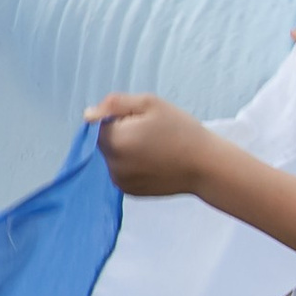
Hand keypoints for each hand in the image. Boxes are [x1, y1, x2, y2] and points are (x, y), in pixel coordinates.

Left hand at [84, 90, 220, 196]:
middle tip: (151, 133)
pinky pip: (122, 172)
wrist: (206, 166)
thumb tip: (88, 114)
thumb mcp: (149, 103)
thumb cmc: (181, 130)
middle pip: (104, 142)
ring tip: (155, 148)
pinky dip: (132, 165)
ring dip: (126, 150)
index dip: (119, 118)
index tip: (142, 121)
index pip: (99, 124)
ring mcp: (120, 181)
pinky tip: (154, 162)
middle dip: (121, 134)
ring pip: (113, 157)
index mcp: (115, 141)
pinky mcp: (130, 191)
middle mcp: (112, 164)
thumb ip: (114, 104)